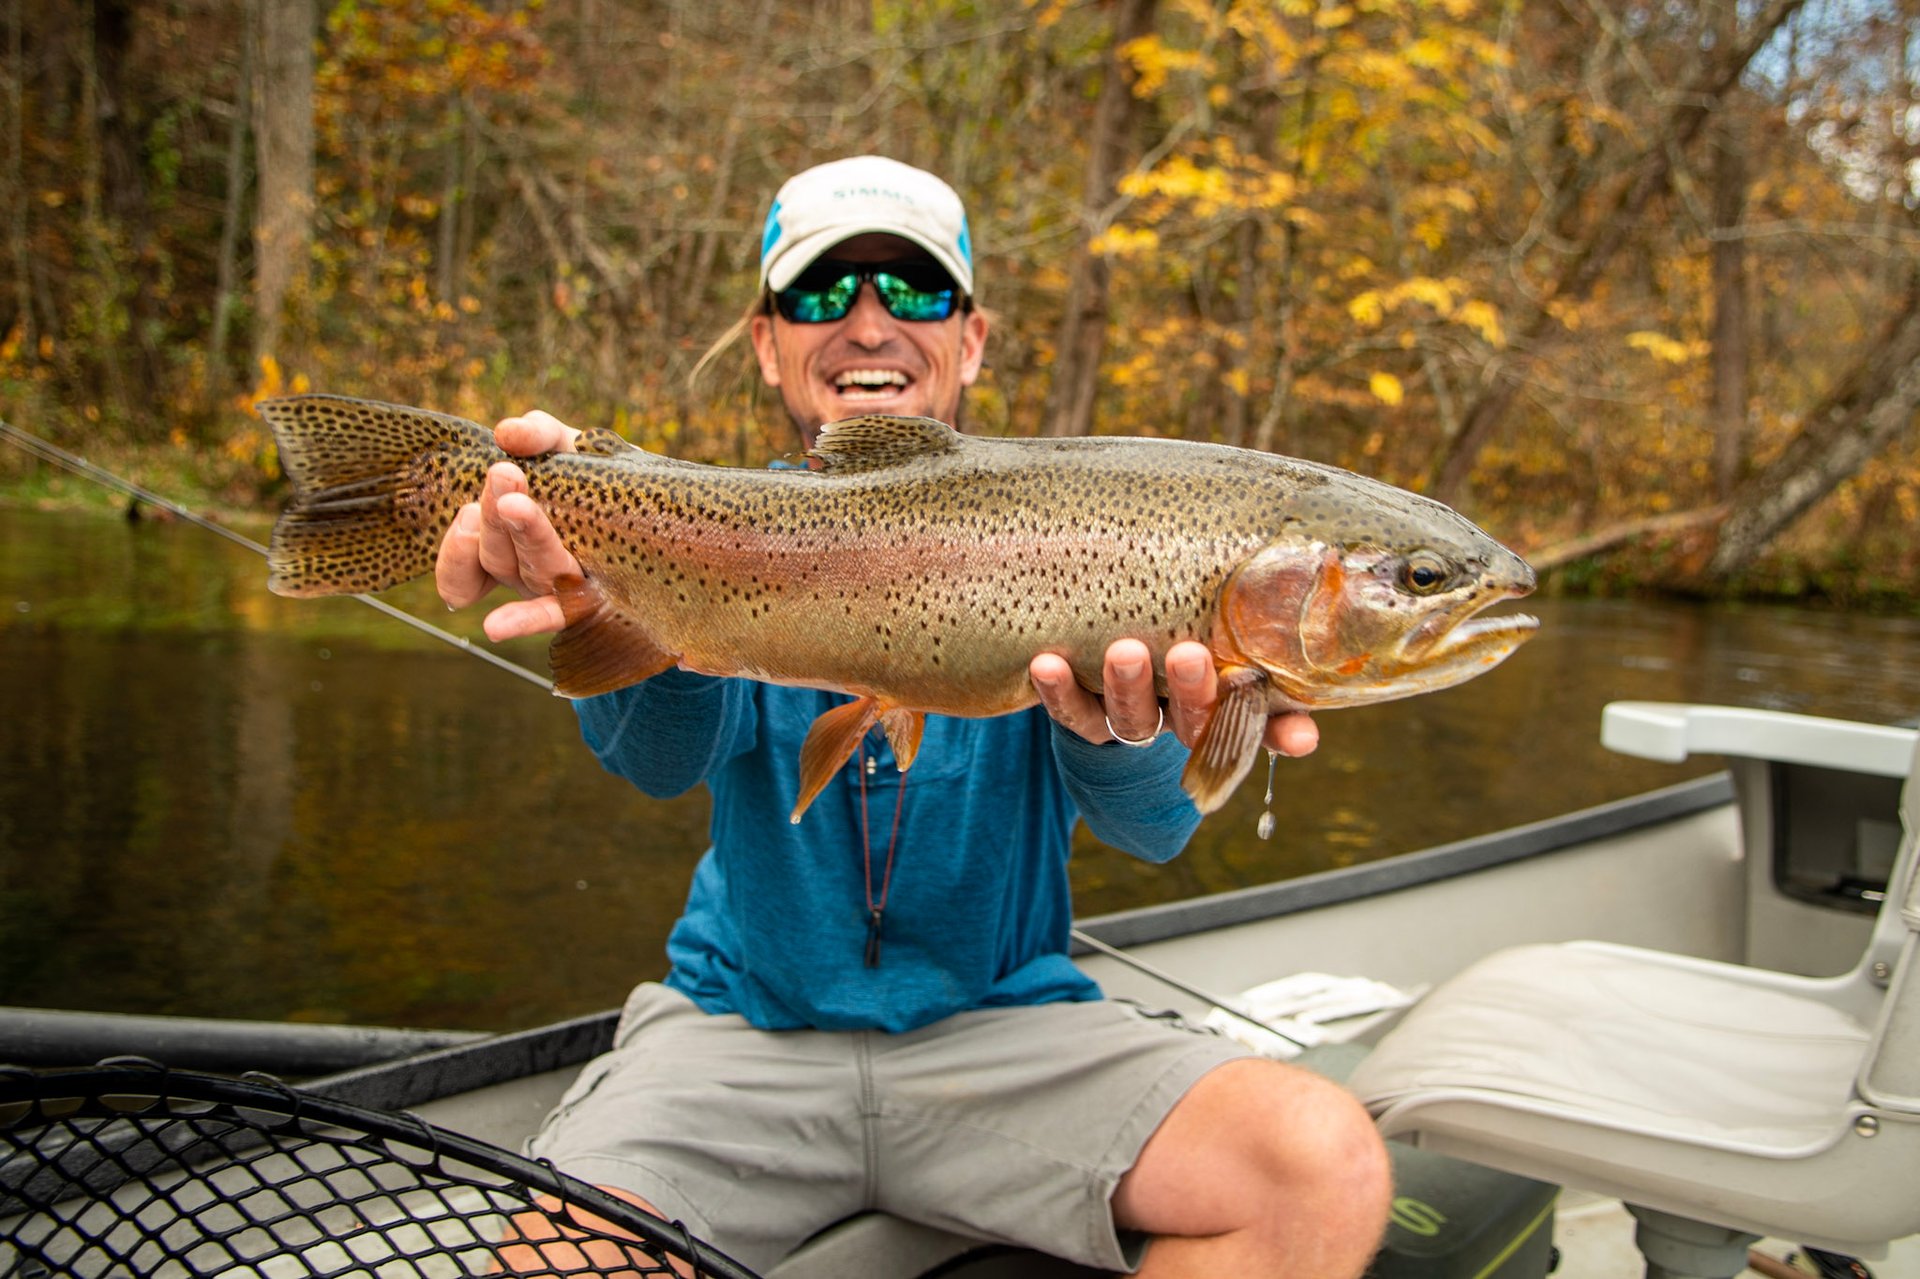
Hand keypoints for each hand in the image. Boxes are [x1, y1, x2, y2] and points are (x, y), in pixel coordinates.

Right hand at [434, 411, 582, 641]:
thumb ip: (537, 434)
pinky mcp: (597, 602)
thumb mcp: (568, 446)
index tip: (466, 512)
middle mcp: (527, 572)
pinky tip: (495, 627)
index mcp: (510, 540)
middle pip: (496, 558)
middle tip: (503, 474)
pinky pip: (557, 614)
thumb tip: (508, 433)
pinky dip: (524, 620)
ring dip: (523, 539)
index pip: (464, 562)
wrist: (666, 503)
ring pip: (528, 573)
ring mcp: (560, 587)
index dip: (456, 549)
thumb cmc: (601, 475)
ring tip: (517, 503)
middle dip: (495, 517)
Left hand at [1029, 639, 1317, 755]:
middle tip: (1189, 656)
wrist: (1099, 659)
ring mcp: (1128, 719)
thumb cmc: (1171, 631)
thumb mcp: (1215, 631)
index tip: (1300, 735)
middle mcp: (1176, 717)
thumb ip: (1253, 637)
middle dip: (1191, 691)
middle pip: (1190, 719)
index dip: (1280, 732)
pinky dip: (1058, 691)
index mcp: (1217, 699)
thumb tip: (1303, 634)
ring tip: (1123, 652)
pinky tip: (1047, 663)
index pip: (1257, 720)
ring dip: (1126, 687)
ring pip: (1130, 718)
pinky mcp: (1082, 714)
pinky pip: (1070, 712)